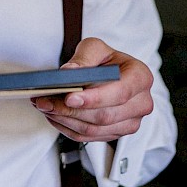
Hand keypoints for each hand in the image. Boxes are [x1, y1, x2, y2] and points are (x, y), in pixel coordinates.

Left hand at [32, 36, 153, 143]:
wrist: (111, 73)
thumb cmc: (106, 60)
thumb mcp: (95, 48)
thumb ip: (83, 58)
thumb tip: (69, 72)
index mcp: (141, 77)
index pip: (120, 92)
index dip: (94, 98)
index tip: (69, 97)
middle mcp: (141, 103)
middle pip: (104, 116)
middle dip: (70, 110)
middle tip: (45, 101)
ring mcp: (131, 122)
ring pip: (94, 130)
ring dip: (65, 120)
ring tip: (44, 106)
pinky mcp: (116, 134)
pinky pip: (88, 137)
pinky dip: (67, 127)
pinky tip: (54, 115)